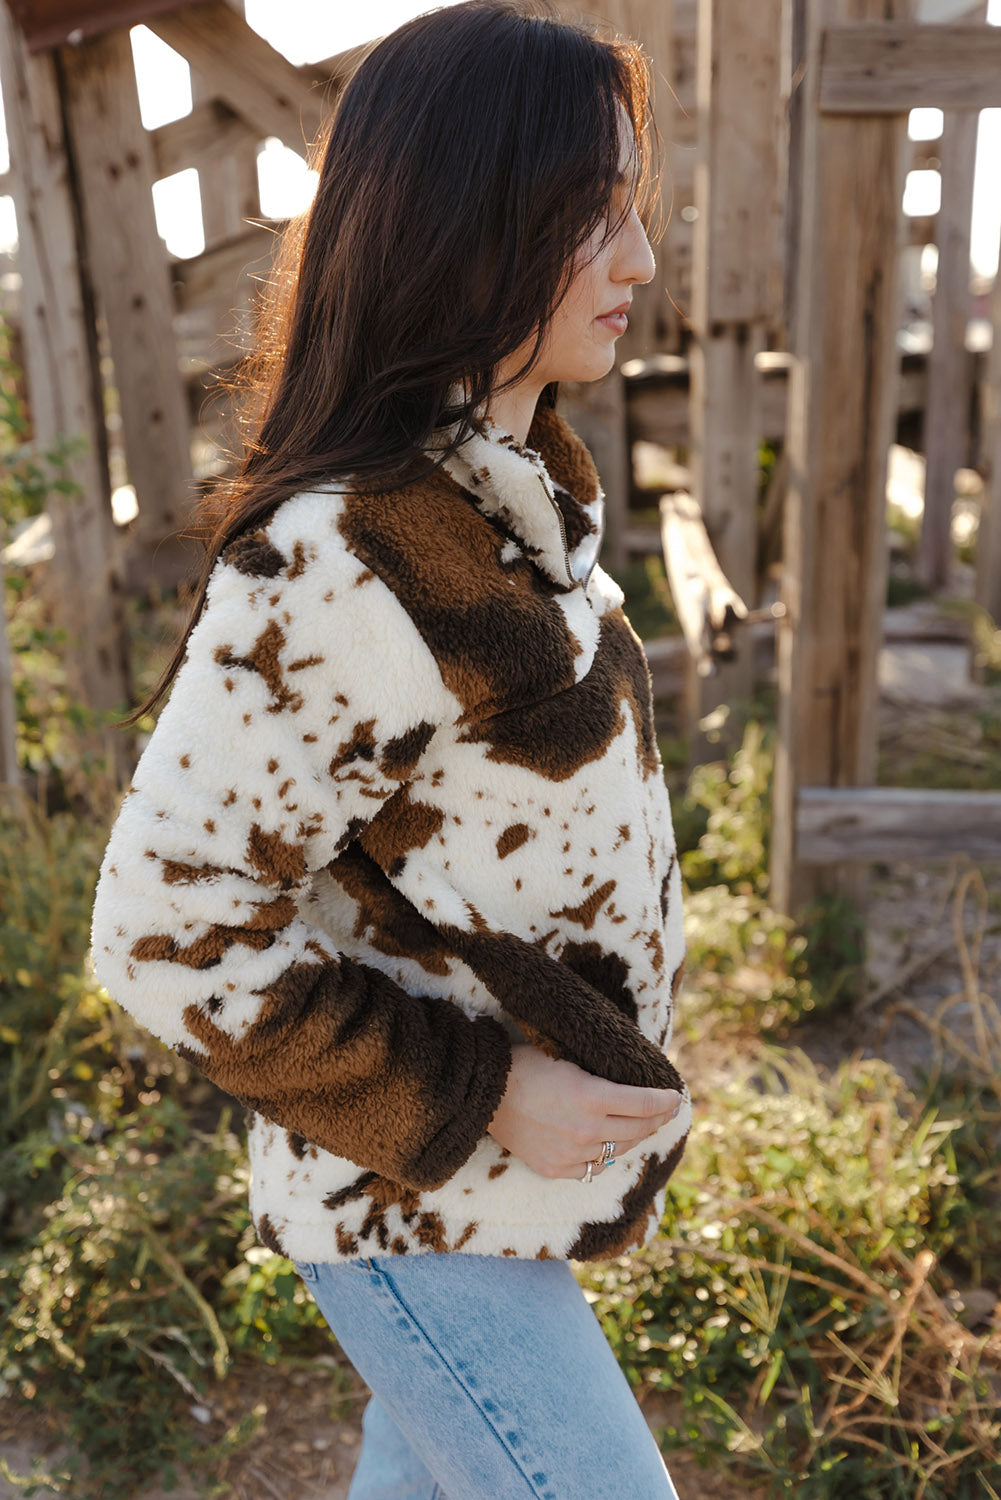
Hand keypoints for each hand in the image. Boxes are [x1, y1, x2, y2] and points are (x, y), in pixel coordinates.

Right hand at [486, 1044, 682, 1180]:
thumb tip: (634, 1084)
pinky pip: (592, 1167)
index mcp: (591, 1097)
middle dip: (657, 1119)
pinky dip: (604, 1156)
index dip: (665, 1101)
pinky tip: (610, 1146)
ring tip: (643, 1128)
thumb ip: (603, 1078)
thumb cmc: (526, 1066)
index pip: (644, 1104)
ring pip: (617, 1150)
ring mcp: (570, 1154)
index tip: (676, 1097)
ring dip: (634, 1137)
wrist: (485, 1092)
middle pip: (637, 1129)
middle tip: (666, 1111)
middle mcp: (585, 1130)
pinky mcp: (556, 1169)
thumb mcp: (570, 1062)